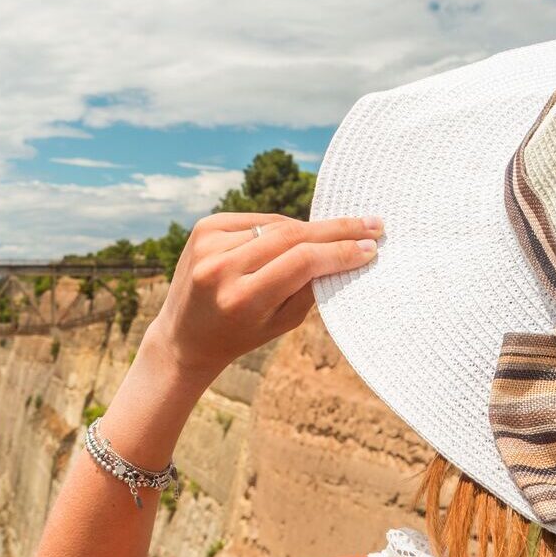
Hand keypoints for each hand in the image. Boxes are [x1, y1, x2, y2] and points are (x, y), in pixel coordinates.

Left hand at [143, 213, 382, 379]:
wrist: (184, 335)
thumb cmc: (239, 334)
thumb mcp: (281, 322)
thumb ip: (310, 288)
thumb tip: (346, 251)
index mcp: (241, 298)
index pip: (302, 261)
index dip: (340, 251)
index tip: (371, 247)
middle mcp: (221, 268)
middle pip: (292, 236)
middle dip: (336, 230)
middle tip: (371, 225)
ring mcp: (208, 244)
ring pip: (276, 225)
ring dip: (310, 229)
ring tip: (340, 233)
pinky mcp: (204, 228)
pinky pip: (257, 221)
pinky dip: (280, 227)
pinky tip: (297, 234)